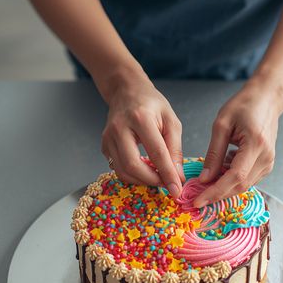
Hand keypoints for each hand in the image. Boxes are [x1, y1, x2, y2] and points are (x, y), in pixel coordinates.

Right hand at [101, 81, 184, 195]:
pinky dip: (133, 176)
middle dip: (152, 180)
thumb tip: (177, 176)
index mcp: (140, 118)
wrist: (127, 92)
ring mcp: (108, 138)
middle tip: (167, 184)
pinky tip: (145, 171)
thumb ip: (175, 149)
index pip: (156, 153)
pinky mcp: (104, 146)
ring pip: (123, 171)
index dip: (167, 174)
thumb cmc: (151, 104)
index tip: (177, 190)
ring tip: (158, 178)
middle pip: (133, 166)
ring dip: (142, 181)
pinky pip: (118, 168)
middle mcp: (120, 128)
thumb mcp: (171, 121)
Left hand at [193, 81, 281, 206]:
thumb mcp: (222, 125)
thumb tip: (204, 179)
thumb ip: (213, 153)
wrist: (267, 99)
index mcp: (256, 144)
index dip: (216, 191)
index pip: (235, 176)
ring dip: (224, 187)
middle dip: (217, 194)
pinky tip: (221, 170)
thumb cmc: (244, 105)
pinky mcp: (267, 164)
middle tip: (197, 197)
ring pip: (244, 185)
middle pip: (240, 185)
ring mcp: (269, 162)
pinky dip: (232, 180)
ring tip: (206, 181)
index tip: (199, 200)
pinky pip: (248, 179)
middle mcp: (266, 157)